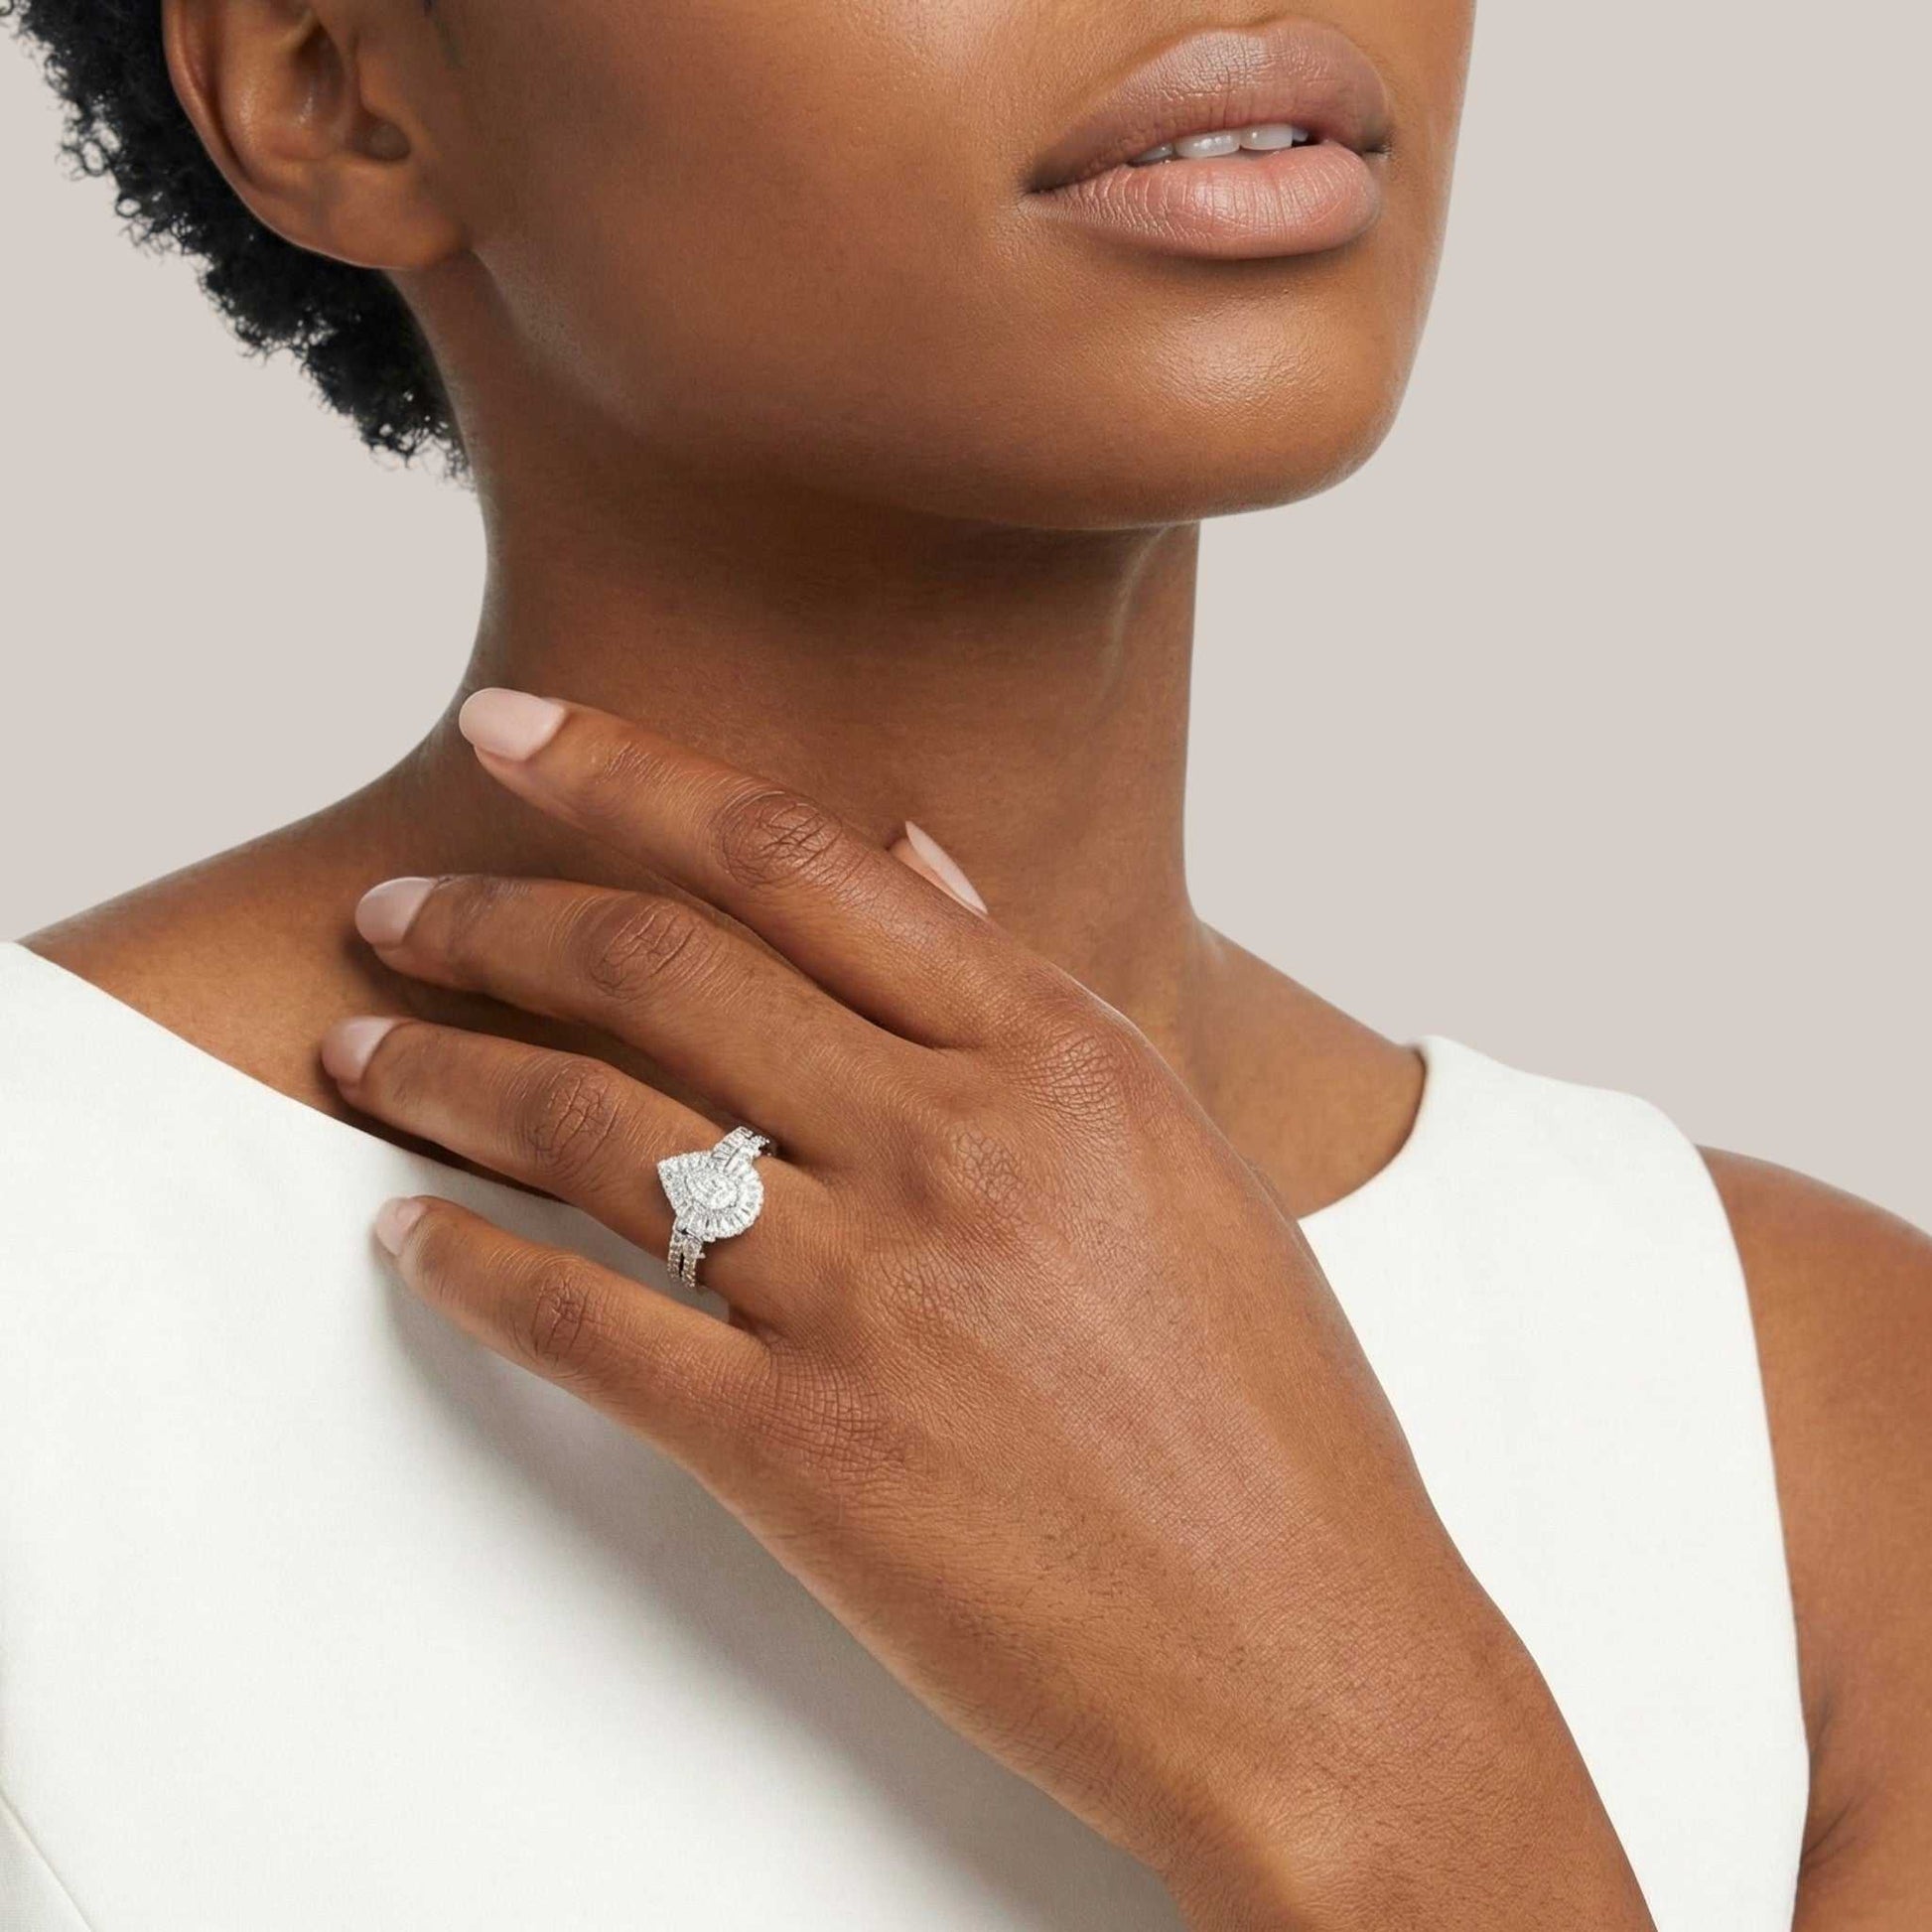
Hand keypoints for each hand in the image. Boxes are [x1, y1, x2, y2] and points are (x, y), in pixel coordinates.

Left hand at [322, 689, 1651, 1929]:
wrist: (1312, 1654)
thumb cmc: (1271, 1410)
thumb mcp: (1180, 1157)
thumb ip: (1028, 992)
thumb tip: (914, 845)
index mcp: (1058, 1053)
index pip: (795, 854)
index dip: (625, 772)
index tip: (511, 726)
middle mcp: (955, 1144)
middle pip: (661, 966)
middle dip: (493, 914)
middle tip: (396, 904)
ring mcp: (874, 1297)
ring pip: (591, 1127)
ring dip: (444, 1075)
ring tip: (362, 1052)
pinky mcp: (804, 1453)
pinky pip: (584, 1328)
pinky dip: (470, 1271)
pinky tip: (407, 1238)